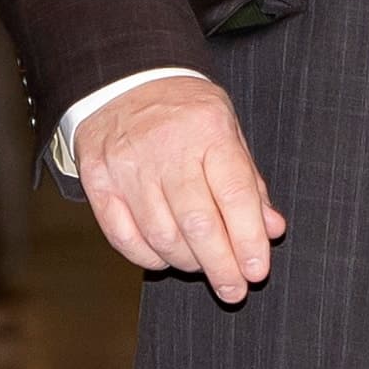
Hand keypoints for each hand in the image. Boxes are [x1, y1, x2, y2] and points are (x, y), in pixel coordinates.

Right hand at [70, 74, 285, 303]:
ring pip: (161, 235)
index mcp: (208, 129)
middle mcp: (166, 147)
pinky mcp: (98, 181)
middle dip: (221, 266)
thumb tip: (271, 229)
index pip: (234, 195)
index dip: (248, 240)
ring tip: (203, 267)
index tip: (257, 271)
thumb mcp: (227, 129)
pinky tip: (166, 258)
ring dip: (187, 262)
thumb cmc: (185, 111)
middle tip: (234, 289)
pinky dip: (148, 257)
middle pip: (197, 223)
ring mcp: (128, 165)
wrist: (125, 79)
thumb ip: (248, 181)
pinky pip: (123, 236)